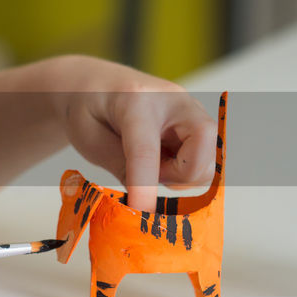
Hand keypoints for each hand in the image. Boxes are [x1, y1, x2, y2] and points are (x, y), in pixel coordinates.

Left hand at [48, 56, 215, 211]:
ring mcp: (191, 110)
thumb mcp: (88, 138)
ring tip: (152, 163)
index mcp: (135, 99)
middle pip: (202, 149)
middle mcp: (173, 100)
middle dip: (178, 176)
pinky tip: (163, 158)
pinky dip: (186, 171)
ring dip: (181, 176)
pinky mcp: (199, 123)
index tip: (141, 212)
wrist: (97, 84)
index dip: (144, 185)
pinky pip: (205, 160)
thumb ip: (119, 165)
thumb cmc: (88, 107)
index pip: (146, 150)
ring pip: (208, 160)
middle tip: (147, 172)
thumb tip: (145, 198)